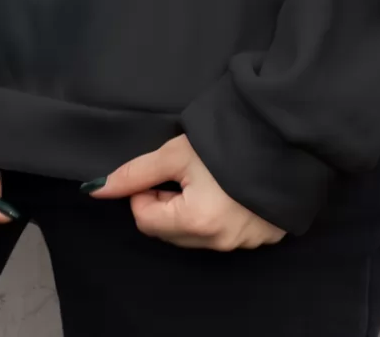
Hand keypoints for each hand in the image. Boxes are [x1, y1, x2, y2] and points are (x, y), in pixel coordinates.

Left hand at [84, 133, 287, 250]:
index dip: (144, 193)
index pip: (146, 220)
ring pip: (196, 235)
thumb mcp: (175, 152)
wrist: (284, 136)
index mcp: (196, 222)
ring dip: (191, 210)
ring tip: (208, 178)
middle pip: (170, 231)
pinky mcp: (262, 238)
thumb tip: (96, 190)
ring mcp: (243, 243)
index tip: (159, 172)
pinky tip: (228, 190)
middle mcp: (219, 241)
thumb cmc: (226, 142)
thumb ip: (135, 173)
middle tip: (183, 173)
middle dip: (167, 203)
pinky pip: (225, 234)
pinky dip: (218, 215)